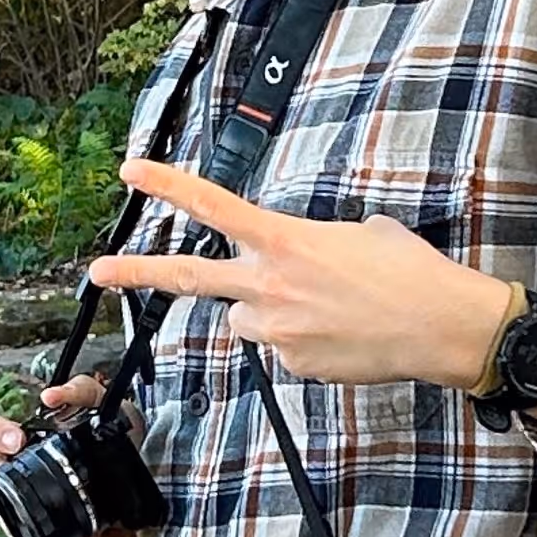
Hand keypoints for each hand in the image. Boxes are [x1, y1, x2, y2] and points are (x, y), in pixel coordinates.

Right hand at [0, 375, 134, 536]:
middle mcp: (22, 484)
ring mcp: (29, 522)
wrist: (160, 525)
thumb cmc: (134, 471)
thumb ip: (89, 394)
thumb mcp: (121, 420)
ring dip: (46, 513)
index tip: (16, 437)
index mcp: (32, 449)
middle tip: (17, 451)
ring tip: (87, 509)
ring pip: (9, 520)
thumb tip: (53, 395)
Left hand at [86, 158, 516, 391]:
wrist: (440, 326)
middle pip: (188, 278)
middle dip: (136, 272)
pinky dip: (301, 340)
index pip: (213, 207)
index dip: (168, 186)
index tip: (131, 173)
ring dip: (267, 312)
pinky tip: (340, 334)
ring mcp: (276, 329)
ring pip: (246, 319)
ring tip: (323, 307)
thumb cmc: (409, 272)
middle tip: (96, 272)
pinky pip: (280, 348)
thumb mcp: (361, 231)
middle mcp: (270, 284)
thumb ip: (315, 240)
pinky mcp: (291, 364)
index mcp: (285, 239)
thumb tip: (307, 258)